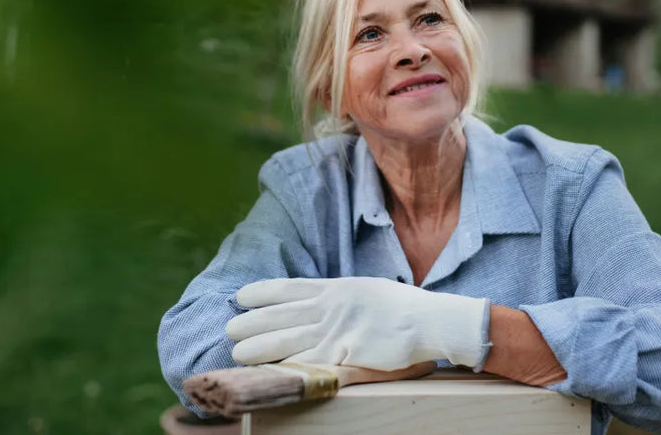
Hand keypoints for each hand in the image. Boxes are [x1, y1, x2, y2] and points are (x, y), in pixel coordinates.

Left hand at [225, 277, 488, 370]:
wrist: (430, 321)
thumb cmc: (404, 309)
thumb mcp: (367, 291)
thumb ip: (342, 298)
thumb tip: (321, 303)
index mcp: (337, 289)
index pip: (290, 288)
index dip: (262, 293)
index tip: (241, 296)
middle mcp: (332, 307)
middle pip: (281, 316)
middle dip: (252, 323)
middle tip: (230, 329)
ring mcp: (338, 331)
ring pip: (288, 341)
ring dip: (259, 347)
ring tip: (237, 353)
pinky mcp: (346, 354)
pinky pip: (310, 364)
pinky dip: (287, 368)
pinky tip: (269, 372)